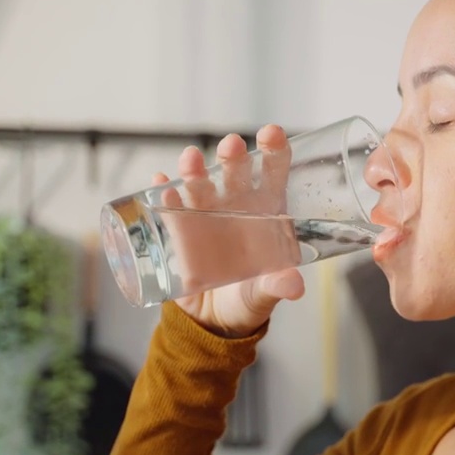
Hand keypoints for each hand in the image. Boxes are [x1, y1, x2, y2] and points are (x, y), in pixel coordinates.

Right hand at [161, 125, 304, 336]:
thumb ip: (277, 286)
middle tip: (232, 145)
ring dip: (194, 170)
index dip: (274, 151)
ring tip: (190, 160)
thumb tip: (294, 285)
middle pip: (234, 173)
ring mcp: (204, 215)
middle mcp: (235, 207)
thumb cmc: (248, 298)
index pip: (272, 174)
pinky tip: (160, 182)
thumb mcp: (264, 294)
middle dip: (232, 156)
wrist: (214, 321)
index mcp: (264, 213)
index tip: (272, 133)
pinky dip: (163, 191)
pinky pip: (169, 206)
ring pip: (199, 184)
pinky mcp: (178, 230)